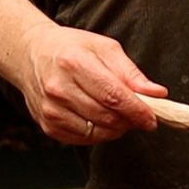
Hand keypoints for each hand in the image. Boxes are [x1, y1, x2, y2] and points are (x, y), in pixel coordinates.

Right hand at [16, 23, 165, 143]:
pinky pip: (84, 139)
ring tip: (120, 114)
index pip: (113, 96)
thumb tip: (157, 94)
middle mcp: (59, 88)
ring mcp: (51, 109)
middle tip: (139, 114)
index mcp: (74, 63)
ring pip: (97, 132)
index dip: (137, 111)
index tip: (152, 118)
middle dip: (129, 120)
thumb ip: (132, 73)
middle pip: (106, 116)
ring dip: (116, 128)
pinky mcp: (48, 125)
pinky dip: (99, 133)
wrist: (31, 55)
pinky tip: (100, 118)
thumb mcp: (105, 48)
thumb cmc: (71, 48)